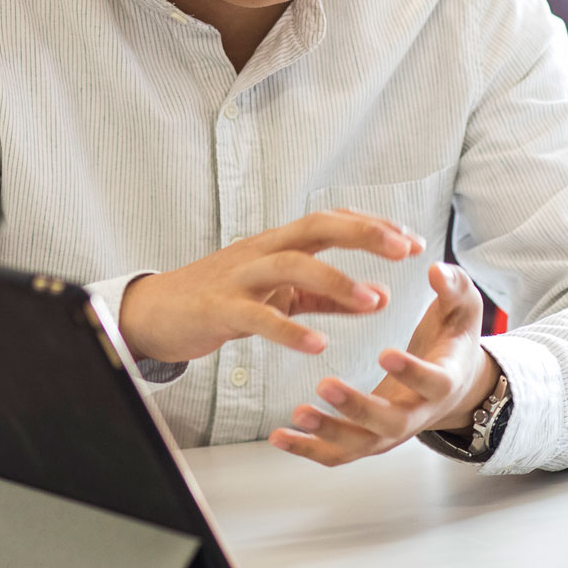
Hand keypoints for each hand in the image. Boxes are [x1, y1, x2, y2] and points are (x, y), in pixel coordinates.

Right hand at [118, 209, 425, 364]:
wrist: (154, 313)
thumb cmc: (218, 300)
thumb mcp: (278, 294)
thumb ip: (325, 296)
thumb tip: (378, 296)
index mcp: (277, 245)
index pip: (331, 222)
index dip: (373, 227)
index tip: (413, 241)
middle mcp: (261, 251)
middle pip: (317, 227)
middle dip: (363, 233)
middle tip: (405, 248)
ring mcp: (239, 277)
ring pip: (292, 264)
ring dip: (336, 280)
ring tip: (371, 300)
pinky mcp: (219, 308)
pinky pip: (258, 315)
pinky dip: (289, 329)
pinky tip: (316, 345)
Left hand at [268, 262, 496, 466]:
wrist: (456, 386)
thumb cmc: (454, 340)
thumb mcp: (463, 309)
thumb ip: (454, 287)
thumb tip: (435, 269)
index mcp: (444, 381)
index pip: (433, 382)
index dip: (412, 372)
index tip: (385, 353)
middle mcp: (417, 414)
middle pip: (390, 423)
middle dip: (358, 408)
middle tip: (325, 384)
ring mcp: (390, 432)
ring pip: (360, 444)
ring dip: (328, 433)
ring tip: (297, 414)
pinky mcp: (367, 439)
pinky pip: (338, 454)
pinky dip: (308, 449)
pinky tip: (278, 437)